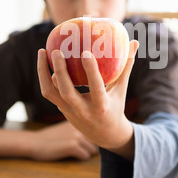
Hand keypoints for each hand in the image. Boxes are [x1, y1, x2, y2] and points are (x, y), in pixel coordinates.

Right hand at [29, 121, 97, 160]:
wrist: (34, 142)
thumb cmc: (52, 135)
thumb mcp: (68, 124)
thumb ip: (81, 123)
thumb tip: (98, 131)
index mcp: (80, 115)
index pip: (98, 126)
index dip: (96, 134)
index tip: (91, 138)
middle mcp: (81, 123)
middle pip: (98, 139)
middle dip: (92, 144)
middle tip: (82, 146)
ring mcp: (76, 134)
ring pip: (93, 149)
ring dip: (87, 152)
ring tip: (75, 150)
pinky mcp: (72, 146)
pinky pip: (85, 156)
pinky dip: (80, 157)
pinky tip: (71, 154)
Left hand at [37, 40, 138, 160]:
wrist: (104, 134)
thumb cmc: (115, 106)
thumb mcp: (121, 89)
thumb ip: (126, 66)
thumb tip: (134, 42)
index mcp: (102, 106)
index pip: (96, 87)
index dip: (90, 71)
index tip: (86, 52)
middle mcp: (83, 111)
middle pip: (67, 91)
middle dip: (60, 71)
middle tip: (57, 50)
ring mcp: (69, 111)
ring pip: (51, 92)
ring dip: (43, 72)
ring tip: (42, 52)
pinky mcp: (61, 109)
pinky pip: (49, 92)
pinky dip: (45, 76)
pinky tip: (45, 61)